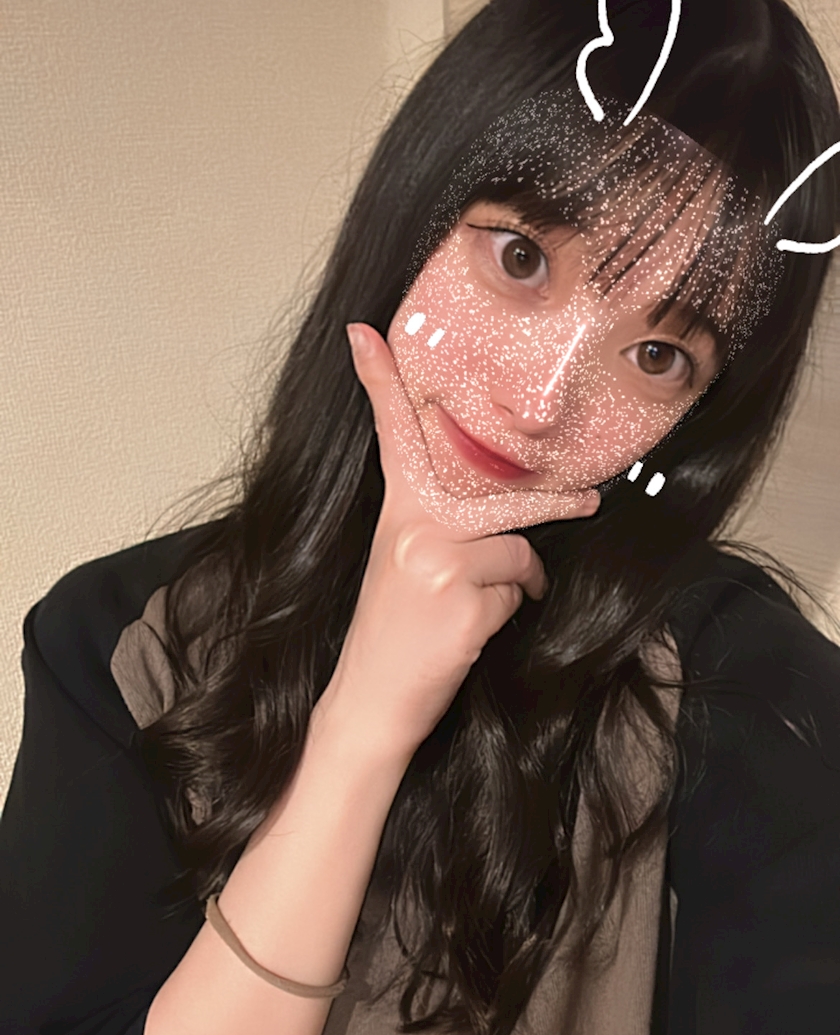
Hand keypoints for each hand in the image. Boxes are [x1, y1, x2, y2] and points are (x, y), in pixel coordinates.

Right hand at [316, 322, 597, 759]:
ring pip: (516, 552)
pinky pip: (515, 592)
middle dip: (552, 502)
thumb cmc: (393, 637)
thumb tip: (505, 525)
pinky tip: (471, 633)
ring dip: (514, 584)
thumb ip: (436, 529)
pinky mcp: (461, 599)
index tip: (366, 333)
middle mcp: (412, 527)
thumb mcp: (402, 566)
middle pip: (502, 501)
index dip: (382, 384)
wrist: (370, 702)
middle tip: (592, 500)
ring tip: (482, 610)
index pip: (391, 438)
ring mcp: (436, 561)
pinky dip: (506, 614)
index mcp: (396, 514)